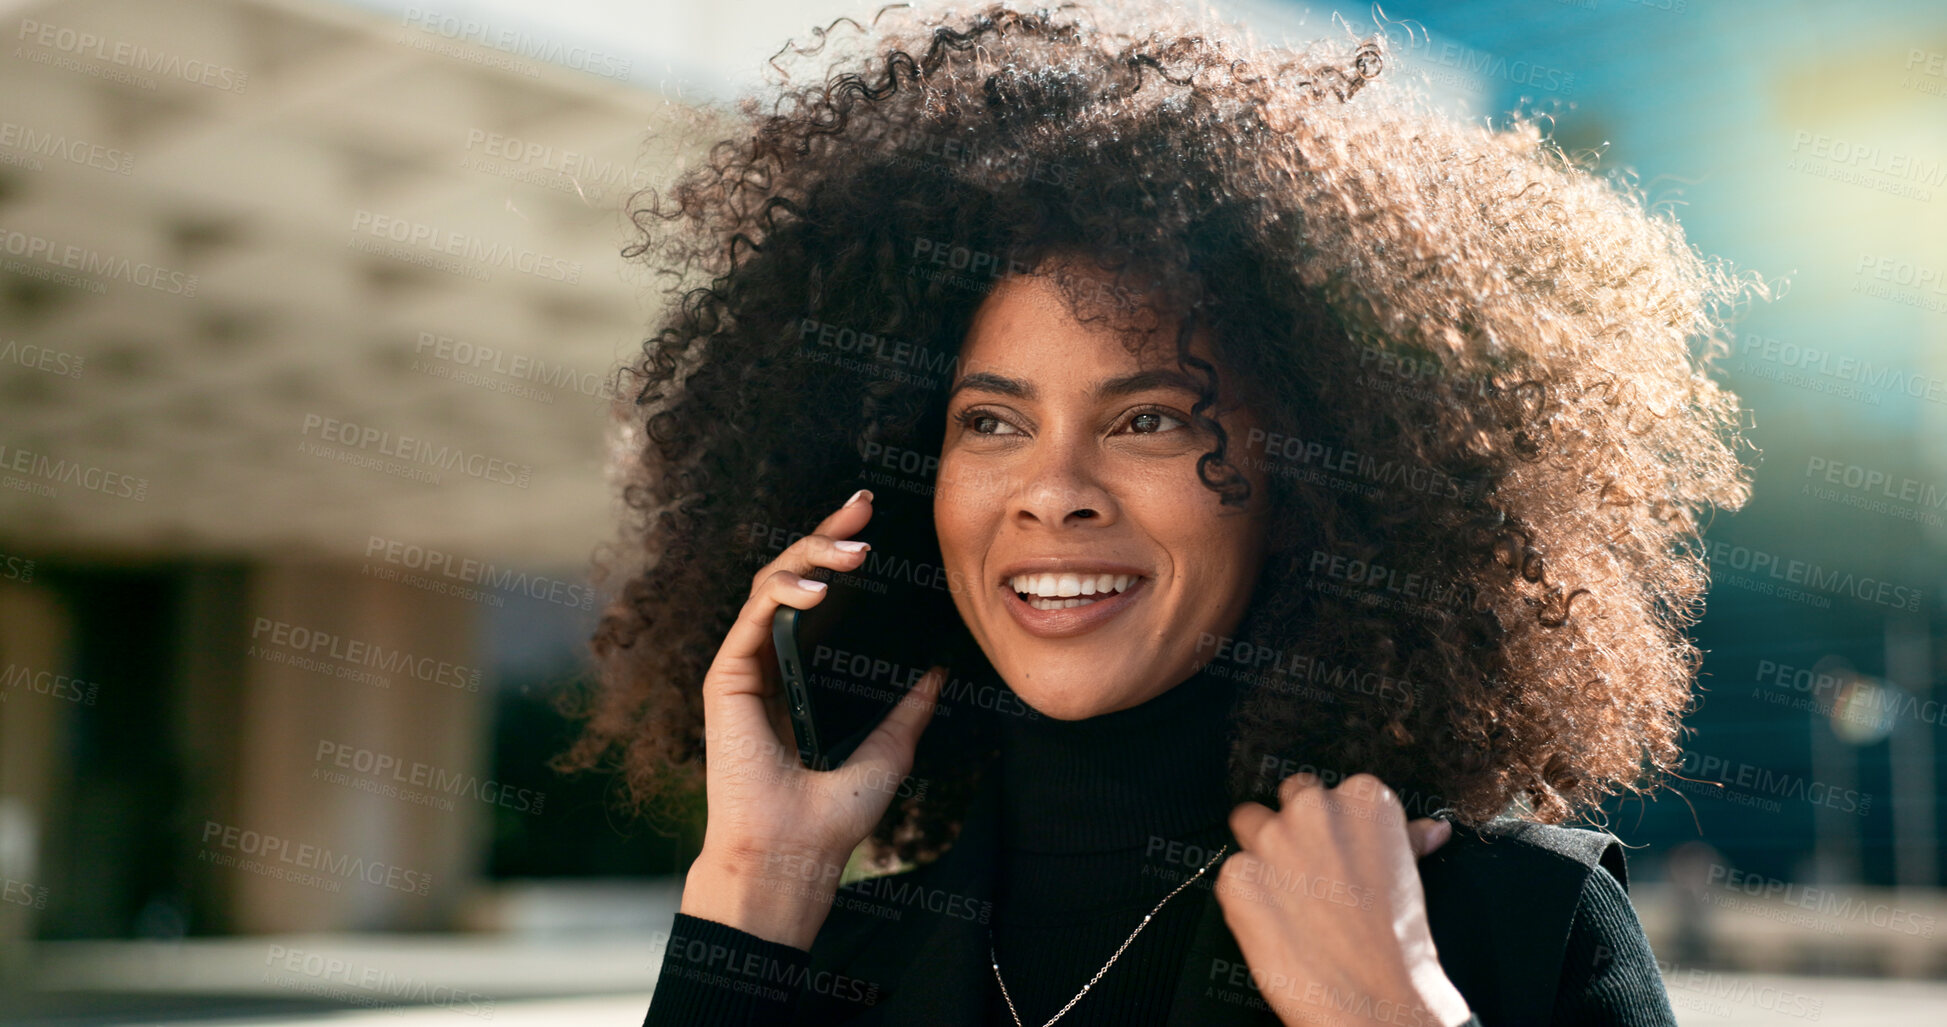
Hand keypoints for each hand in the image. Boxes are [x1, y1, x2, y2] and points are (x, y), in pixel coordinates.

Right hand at [680, 489, 944, 948]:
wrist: (795, 854)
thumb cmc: (832, 815)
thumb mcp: (889, 749)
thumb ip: (909, 709)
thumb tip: (941, 671)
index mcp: (802, 674)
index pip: (819, 596)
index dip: (840, 555)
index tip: (875, 524)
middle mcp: (769, 663)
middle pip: (793, 576)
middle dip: (825, 535)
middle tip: (862, 505)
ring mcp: (744, 666)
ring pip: (769, 584)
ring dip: (809, 556)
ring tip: (854, 550)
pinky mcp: (726, 677)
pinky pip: (751, 616)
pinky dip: (782, 593)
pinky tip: (816, 591)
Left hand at [1215, 772, 1471, 1026]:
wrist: (1377, 998)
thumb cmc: (1398, 944)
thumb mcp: (1410, 878)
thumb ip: (1407, 840)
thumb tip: (1429, 829)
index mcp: (1363, 798)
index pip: (1334, 791)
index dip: (1334, 826)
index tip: (1339, 851)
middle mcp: (1314, 809)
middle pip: (1290, 797)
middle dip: (1295, 827)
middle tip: (1310, 871)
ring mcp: (1271, 840)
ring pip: (1249, 823)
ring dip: (1261, 850)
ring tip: (1285, 894)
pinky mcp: (1237, 876)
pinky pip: (1232, 874)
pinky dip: (1246, 896)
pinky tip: (1273, 922)